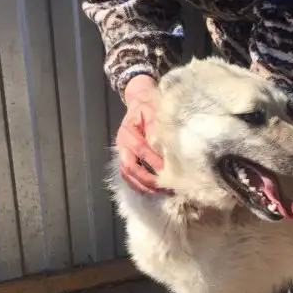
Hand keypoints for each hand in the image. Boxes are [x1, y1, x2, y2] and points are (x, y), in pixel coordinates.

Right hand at [116, 75, 165, 193]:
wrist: (139, 101)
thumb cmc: (149, 106)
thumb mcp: (155, 112)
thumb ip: (158, 129)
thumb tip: (166, 148)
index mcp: (129, 131)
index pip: (142, 150)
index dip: (155, 162)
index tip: (170, 172)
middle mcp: (122, 143)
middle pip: (130, 167)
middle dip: (148, 180)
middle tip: (165, 187)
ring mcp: (122, 152)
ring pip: (127, 174)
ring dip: (143, 186)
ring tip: (159, 191)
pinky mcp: (125, 158)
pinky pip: (128, 175)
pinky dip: (138, 185)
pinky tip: (151, 190)